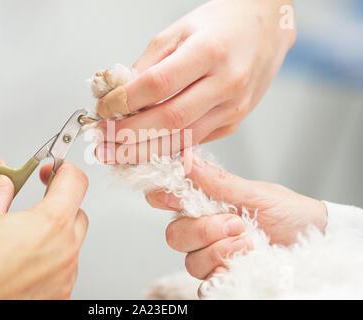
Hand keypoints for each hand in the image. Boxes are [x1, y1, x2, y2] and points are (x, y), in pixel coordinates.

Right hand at [0, 158, 87, 298]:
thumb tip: (1, 173)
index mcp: (52, 222)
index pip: (76, 181)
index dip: (64, 169)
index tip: (52, 170)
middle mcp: (65, 249)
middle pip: (77, 214)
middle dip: (60, 205)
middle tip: (37, 207)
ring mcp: (65, 275)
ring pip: (72, 244)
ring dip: (56, 237)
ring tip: (24, 241)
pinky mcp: (60, 295)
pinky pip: (64, 270)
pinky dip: (51, 263)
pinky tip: (26, 265)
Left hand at [95, 0, 295, 162]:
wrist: (265, 28)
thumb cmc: (222, 25)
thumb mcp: (179, 30)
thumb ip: (148, 63)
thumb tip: (120, 95)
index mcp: (210, 51)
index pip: (158, 84)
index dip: (125, 101)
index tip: (104, 109)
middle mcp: (227, 82)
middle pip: (170, 119)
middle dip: (130, 135)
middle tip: (103, 140)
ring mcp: (234, 107)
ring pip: (183, 139)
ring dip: (144, 150)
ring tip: (116, 153)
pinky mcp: (234, 122)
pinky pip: (195, 140)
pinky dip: (167, 147)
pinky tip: (145, 149)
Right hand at [145, 154, 326, 279]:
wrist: (314, 240)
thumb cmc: (287, 212)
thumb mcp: (256, 193)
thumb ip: (220, 182)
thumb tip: (188, 159)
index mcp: (205, 203)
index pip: (165, 199)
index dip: (162, 198)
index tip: (176, 197)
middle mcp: (203, 230)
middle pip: (175, 235)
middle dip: (203, 230)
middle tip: (236, 223)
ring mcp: (212, 255)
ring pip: (191, 261)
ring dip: (220, 252)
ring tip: (249, 243)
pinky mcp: (223, 278)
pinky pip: (205, 286)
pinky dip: (220, 277)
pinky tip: (238, 267)